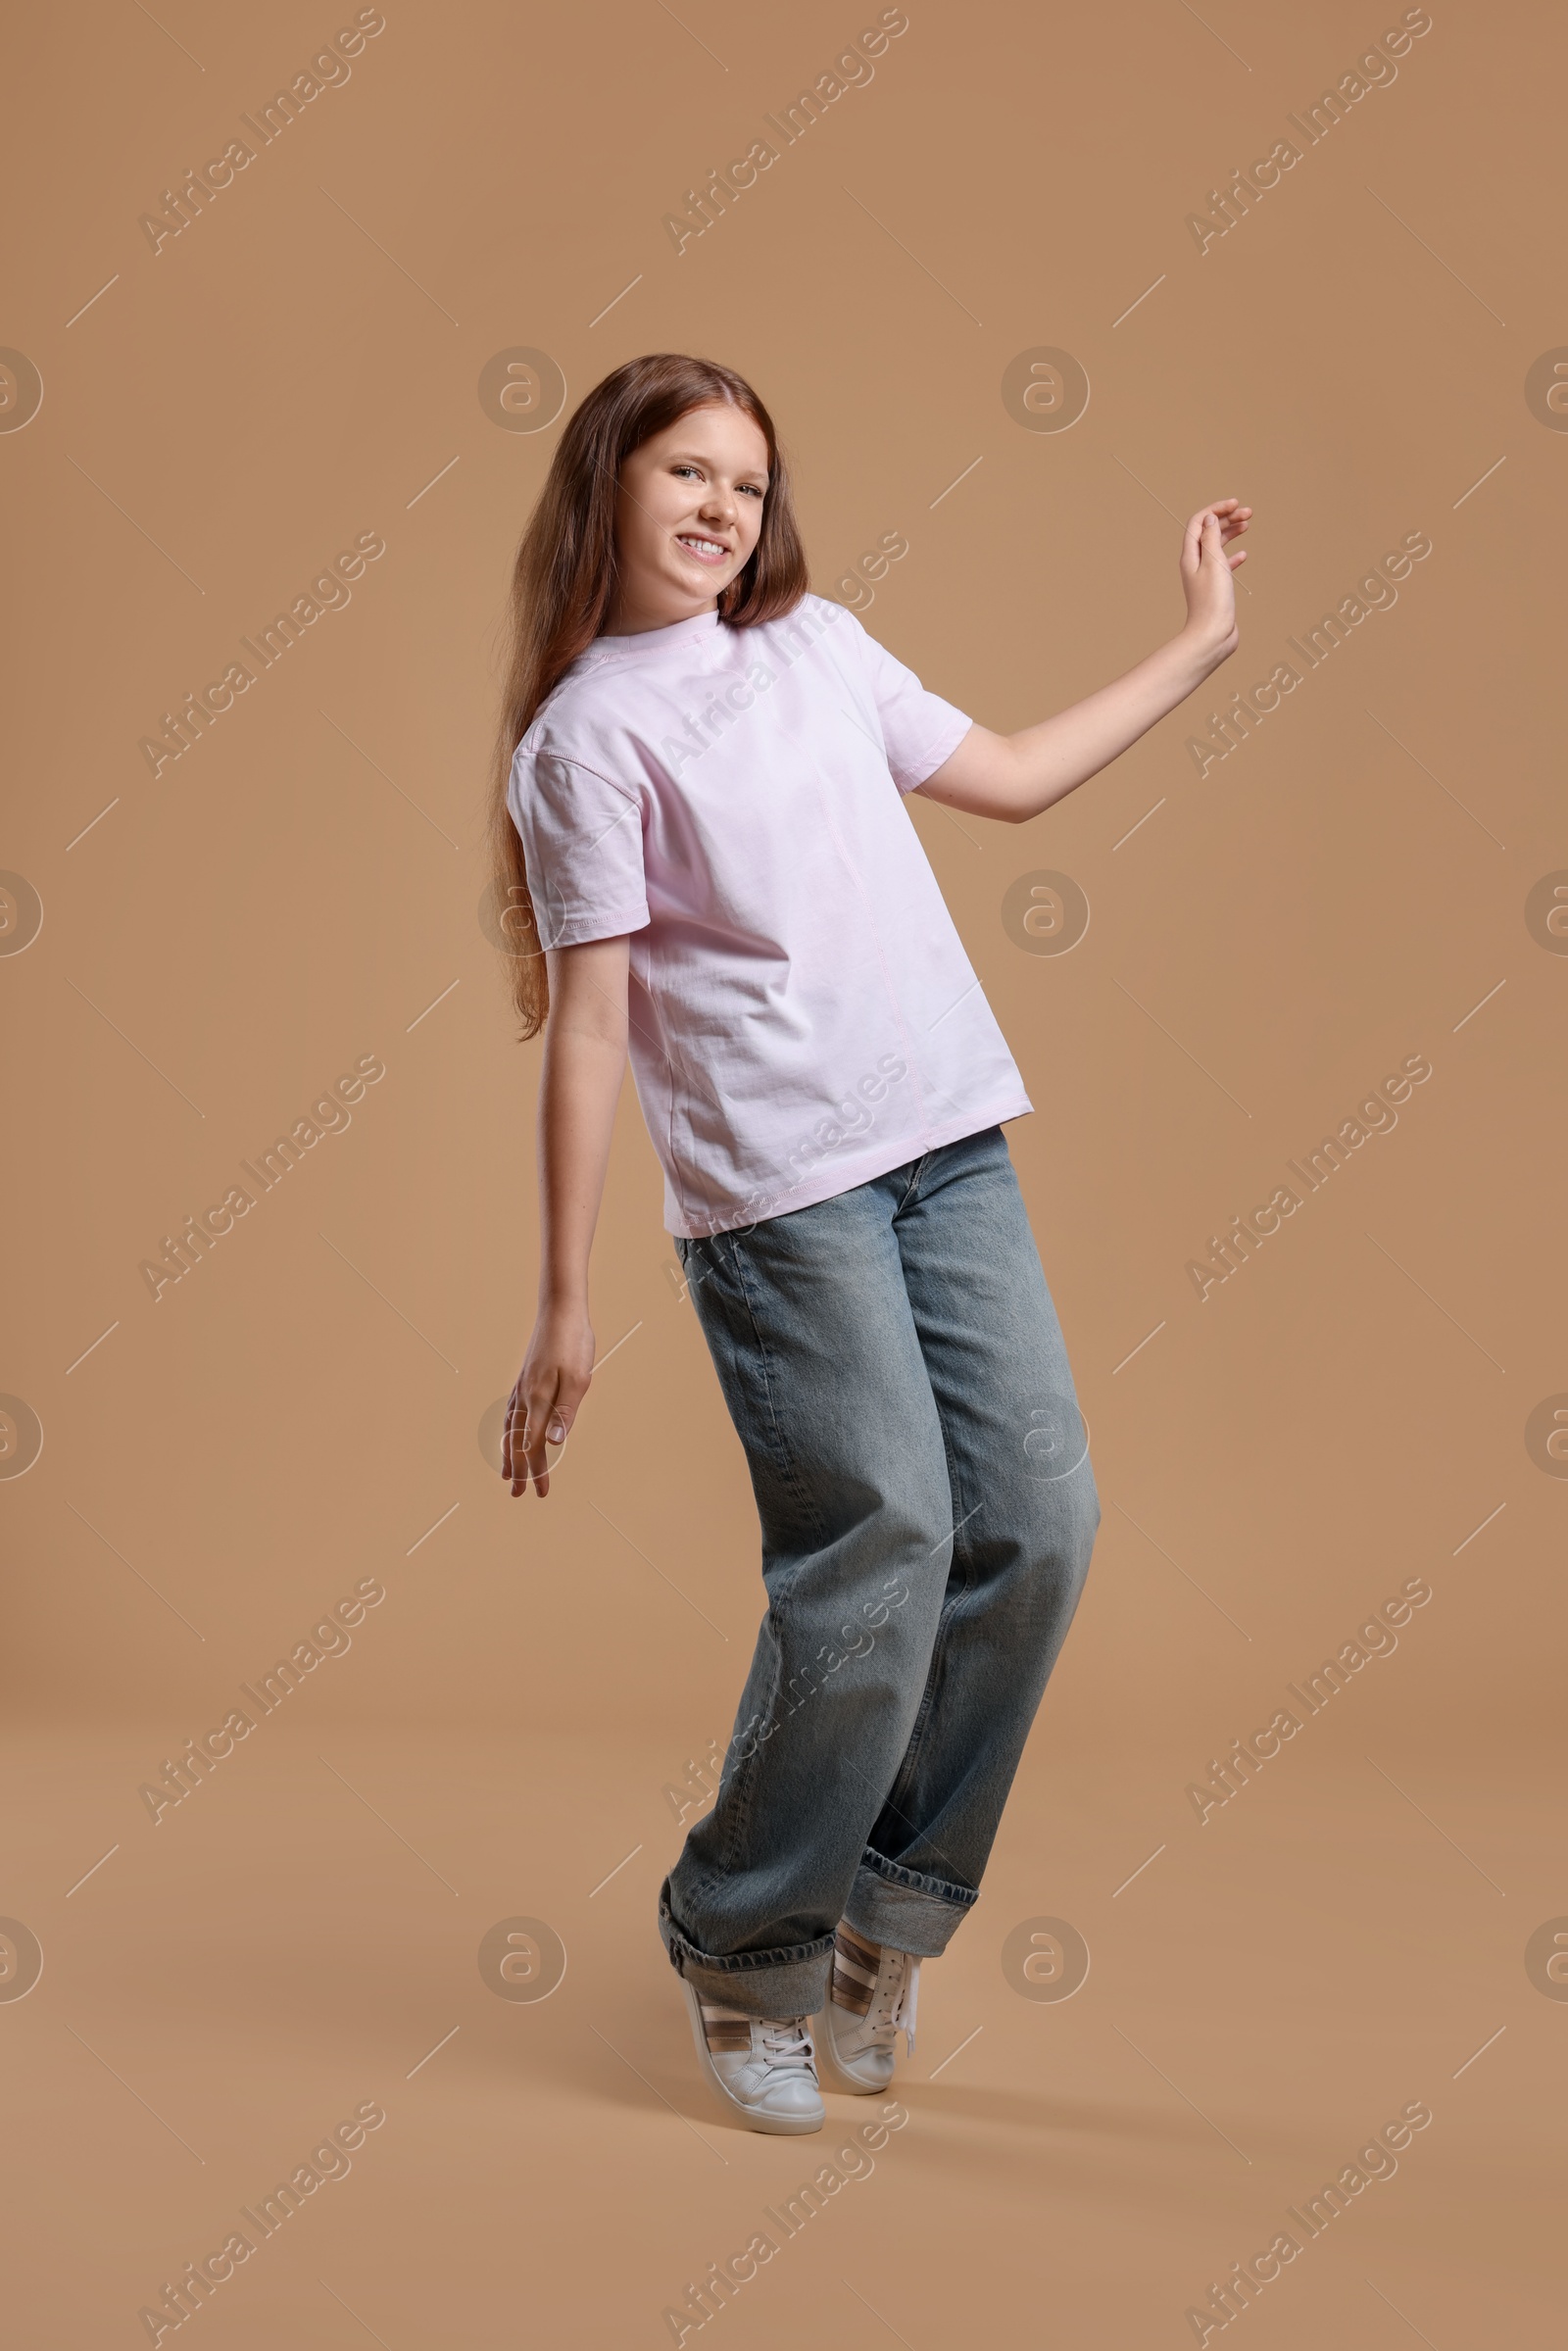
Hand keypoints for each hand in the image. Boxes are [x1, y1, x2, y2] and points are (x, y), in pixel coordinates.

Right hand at [501, 1301, 594, 1497]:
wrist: (560, 1310)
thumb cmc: (574, 1343)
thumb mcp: (579, 1378)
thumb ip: (565, 1412)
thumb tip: (553, 1443)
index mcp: (540, 1400)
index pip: (534, 1446)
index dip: (537, 1471)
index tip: (540, 1493)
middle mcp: (526, 1396)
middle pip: (518, 1442)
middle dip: (519, 1471)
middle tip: (518, 1496)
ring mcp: (522, 1387)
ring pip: (510, 1428)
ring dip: (509, 1454)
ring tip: (508, 1474)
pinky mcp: (524, 1378)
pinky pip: (510, 1412)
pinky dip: (507, 1430)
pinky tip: (508, 1434)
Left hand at [1179, 498, 1250, 661]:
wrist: (1212, 635)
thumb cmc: (1213, 601)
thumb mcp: (1213, 563)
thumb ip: (1211, 538)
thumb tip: (1210, 519)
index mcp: (1190, 556)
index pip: (1199, 522)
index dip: (1216, 509)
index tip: (1235, 504)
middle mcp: (1195, 564)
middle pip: (1209, 532)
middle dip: (1227, 518)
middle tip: (1248, 513)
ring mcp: (1205, 576)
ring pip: (1217, 546)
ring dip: (1231, 533)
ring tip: (1248, 524)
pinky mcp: (1216, 589)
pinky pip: (1224, 566)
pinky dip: (1233, 556)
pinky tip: (1244, 555)